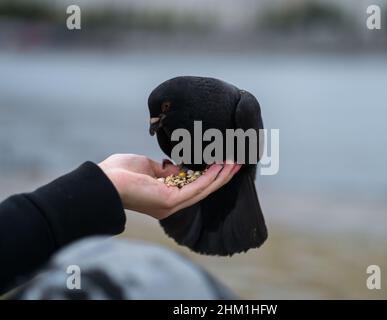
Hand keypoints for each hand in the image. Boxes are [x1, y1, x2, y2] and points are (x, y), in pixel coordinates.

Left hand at [98, 154, 240, 219]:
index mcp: (165, 196)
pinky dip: (210, 177)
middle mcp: (171, 203)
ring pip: (203, 189)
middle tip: (236, 163)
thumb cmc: (119, 173)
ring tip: (234, 163)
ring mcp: (172, 204)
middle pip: (203, 188)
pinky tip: (220, 167)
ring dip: (220, 175)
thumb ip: (165, 169)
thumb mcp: (147, 166)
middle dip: (220, 175)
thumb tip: (177, 168)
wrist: (103, 182)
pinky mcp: (171, 201)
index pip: (193, 185)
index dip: (209, 174)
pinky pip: (196, 188)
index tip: (221, 162)